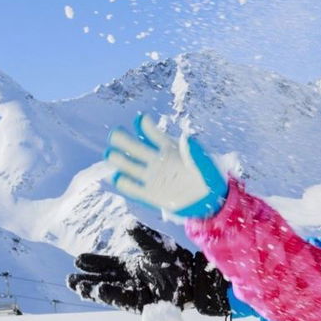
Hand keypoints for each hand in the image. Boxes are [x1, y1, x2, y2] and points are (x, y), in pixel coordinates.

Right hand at [68, 223, 231, 315]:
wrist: (196, 278)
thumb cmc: (179, 261)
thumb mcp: (158, 246)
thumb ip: (144, 236)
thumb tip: (128, 224)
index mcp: (133, 265)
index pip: (109, 264)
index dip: (94, 263)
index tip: (78, 260)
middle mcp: (132, 279)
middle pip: (105, 279)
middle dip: (88, 279)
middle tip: (70, 278)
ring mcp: (137, 292)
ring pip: (111, 291)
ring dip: (94, 289)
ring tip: (77, 286)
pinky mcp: (144, 303)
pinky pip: (125, 299)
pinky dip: (113, 294)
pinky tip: (100, 289)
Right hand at [104, 115, 228, 218]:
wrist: (209, 200)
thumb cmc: (208, 176)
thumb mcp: (205, 162)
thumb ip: (194, 151)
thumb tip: (185, 138)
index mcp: (168, 149)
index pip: (152, 134)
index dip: (145, 126)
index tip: (142, 120)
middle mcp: (155, 160)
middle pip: (133, 147)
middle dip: (121, 139)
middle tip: (115, 135)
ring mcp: (150, 176)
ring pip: (127, 165)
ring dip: (118, 159)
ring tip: (111, 154)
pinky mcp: (149, 193)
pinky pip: (132, 188)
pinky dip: (123, 182)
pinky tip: (116, 177)